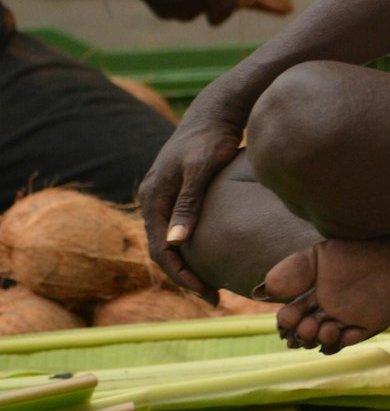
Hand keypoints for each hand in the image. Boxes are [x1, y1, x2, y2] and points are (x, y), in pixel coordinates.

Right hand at [138, 105, 244, 297]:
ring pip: (171, 241)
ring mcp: (165, 196)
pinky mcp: (179, 193)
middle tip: (214, 298)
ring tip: (214, 286)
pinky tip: (214, 257)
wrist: (215, 113)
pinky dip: (193, 248)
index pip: (162, 249)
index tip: (207, 293)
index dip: (182, 275)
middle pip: (164, 250)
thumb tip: (177, 243)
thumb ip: (189, 203)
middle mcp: (154, 199)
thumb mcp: (200, 170)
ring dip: (189, 265)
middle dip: (186, 276)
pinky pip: (180, 228)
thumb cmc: (211, 139)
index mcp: (154, 197)